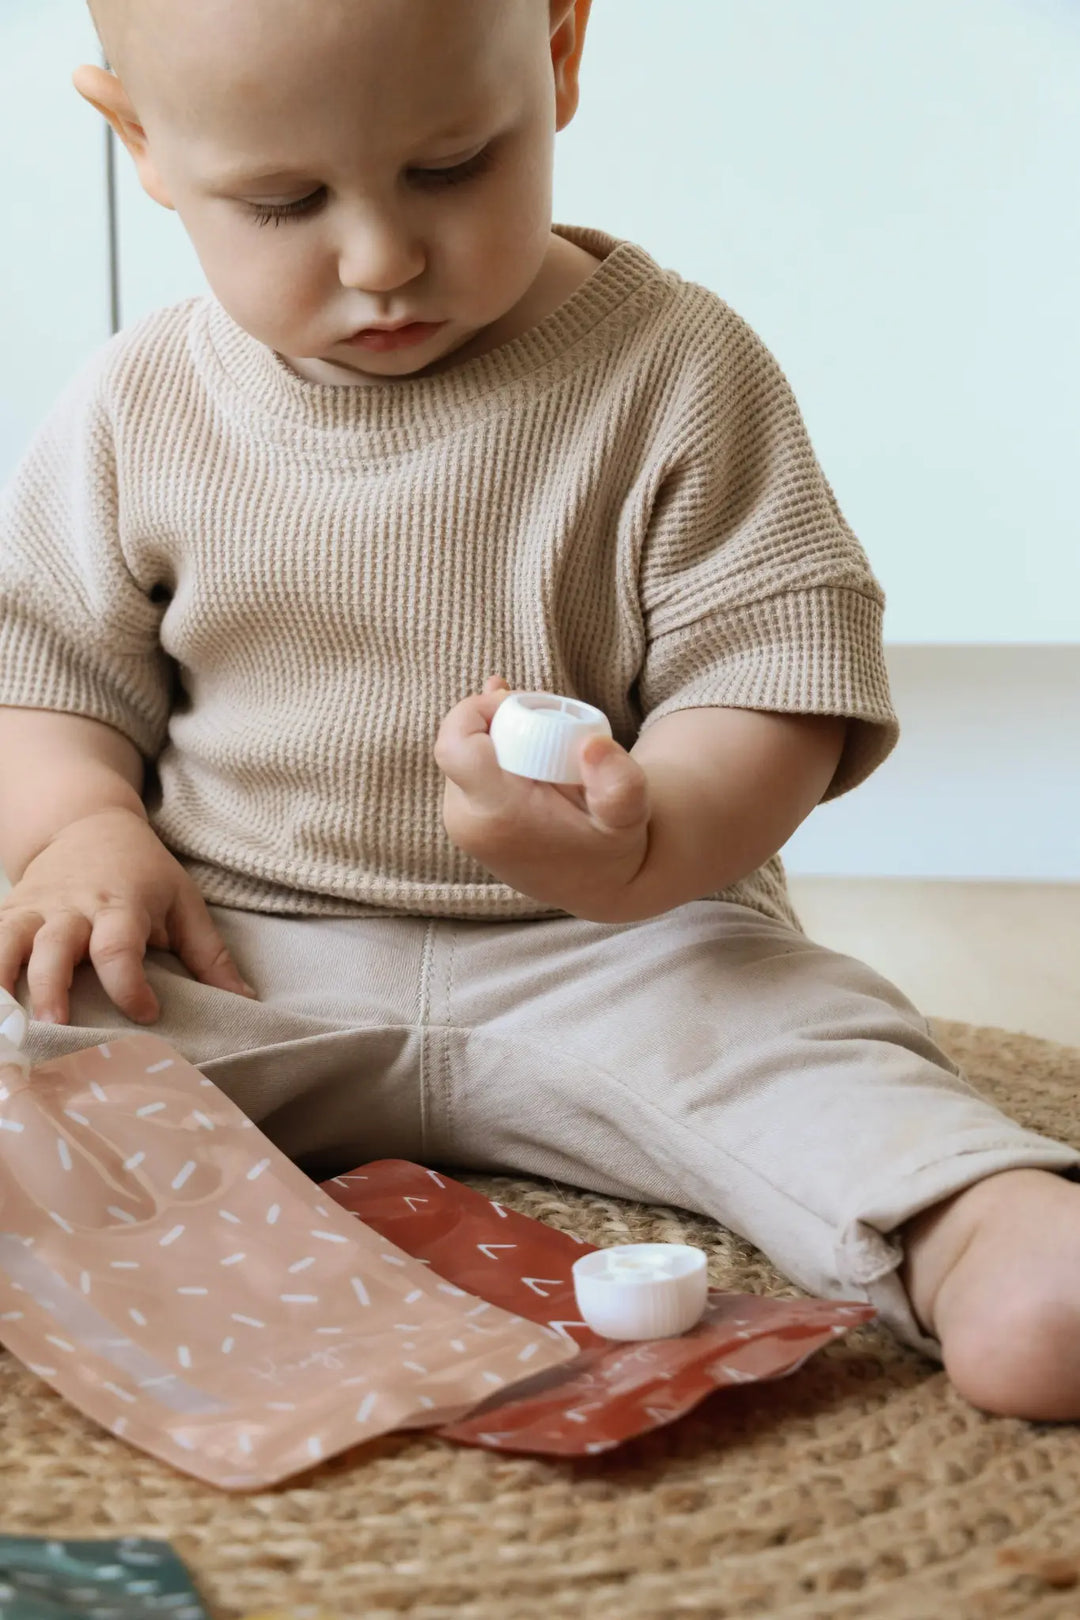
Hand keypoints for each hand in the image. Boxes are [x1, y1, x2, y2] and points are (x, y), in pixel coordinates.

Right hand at [0, 807, 254, 1024]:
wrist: (86, 824)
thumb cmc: (144, 873)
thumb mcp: (184, 903)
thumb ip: (210, 956)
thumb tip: (246, 1002)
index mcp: (121, 906)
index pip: (120, 947)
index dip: (130, 983)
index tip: (147, 1014)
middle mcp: (73, 909)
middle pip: (56, 947)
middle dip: (52, 986)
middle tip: (54, 1025)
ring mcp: (35, 911)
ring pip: (9, 942)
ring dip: (2, 978)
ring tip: (2, 1020)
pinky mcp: (10, 914)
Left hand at [435, 677, 651, 920]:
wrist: (595, 887)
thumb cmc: (611, 849)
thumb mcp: (629, 817)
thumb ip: (619, 782)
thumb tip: (592, 745)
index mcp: (498, 815)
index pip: (455, 744)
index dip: (477, 709)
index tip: (522, 705)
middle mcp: (468, 821)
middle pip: (458, 742)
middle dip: (493, 717)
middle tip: (540, 713)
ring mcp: (461, 824)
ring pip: (461, 753)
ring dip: (494, 733)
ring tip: (537, 728)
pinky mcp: (464, 821)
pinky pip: (464, 769)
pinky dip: (489, 748)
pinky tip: (513, 732)